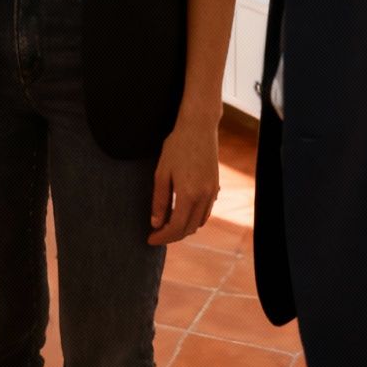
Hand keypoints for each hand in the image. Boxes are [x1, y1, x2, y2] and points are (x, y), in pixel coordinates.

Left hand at [148, 103, 221, 244]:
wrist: (199, 127)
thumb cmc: (176, 146)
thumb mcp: (162, 173)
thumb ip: (159, 200)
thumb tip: (155, 223)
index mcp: (188, 195)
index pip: (175, 228)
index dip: (162, 237)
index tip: (149, 239)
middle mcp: (204, 197)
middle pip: (188, 229)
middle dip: (171, 236)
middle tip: (155, 234)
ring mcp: (213, 193)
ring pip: (198, 222)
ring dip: (183, 228)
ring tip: (166, 225)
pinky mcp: (216, 187)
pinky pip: (206, 212)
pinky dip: (193, 218)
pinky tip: (181, 213)